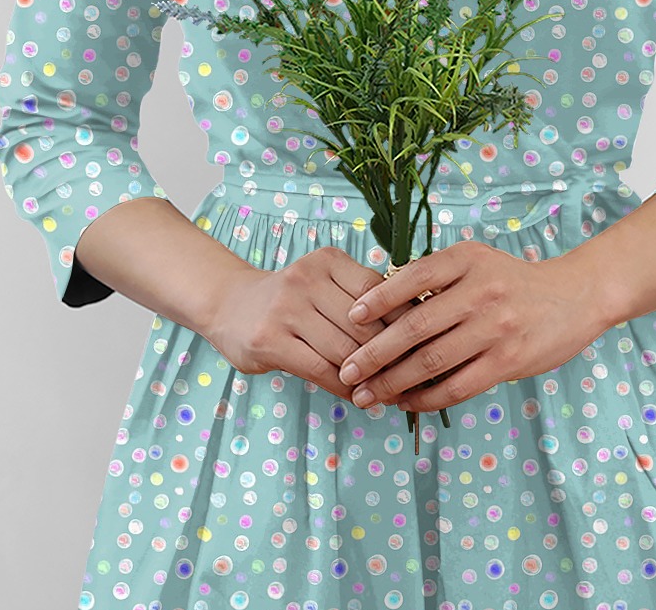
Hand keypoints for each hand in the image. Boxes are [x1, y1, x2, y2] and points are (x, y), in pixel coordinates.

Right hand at [204, 246, 414, 402]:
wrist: (230, 304)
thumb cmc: (293, 297)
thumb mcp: (325, 280)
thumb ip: (361, 297)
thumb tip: (416, 326)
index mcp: (328, 260)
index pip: (378, 292)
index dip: (404, 321)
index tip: (424, 343)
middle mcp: (306, 279)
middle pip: (364, 325)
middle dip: (392, 354)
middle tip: (414, 377)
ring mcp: (285, 309)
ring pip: (345, 350)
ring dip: (371, 376)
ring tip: (390, 391)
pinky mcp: (270, 341)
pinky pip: (321, 370)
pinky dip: (345, 387)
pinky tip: (358, 396)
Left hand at [336, 241, 614, 413]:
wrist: (574, 297)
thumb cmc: (512, 281)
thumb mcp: (476, 262)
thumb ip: (436, 277)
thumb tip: (379, 301)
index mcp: (467, 260)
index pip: (412, 278)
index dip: (378, 299)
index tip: (350, 318)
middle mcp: (480, 291)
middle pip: (415, 326)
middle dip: (375, 352)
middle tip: (348, 371)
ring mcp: (496, 328)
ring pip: (431, 361)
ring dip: (393, 382)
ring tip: (367, 394)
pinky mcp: (508, 361)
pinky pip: (457, 386)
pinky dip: (426, 398)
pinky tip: (406, 403)